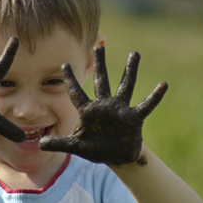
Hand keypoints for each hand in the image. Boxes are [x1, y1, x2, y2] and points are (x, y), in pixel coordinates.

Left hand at [39, 45, 167, 164]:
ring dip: (130, 70)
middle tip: (98, 45)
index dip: (70, 80)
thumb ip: (59, 143)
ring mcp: (120, 109)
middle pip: (101, 80)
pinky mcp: (134, 118)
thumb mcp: (76, 146)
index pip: (76, 92)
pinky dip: (154, 97)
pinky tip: (163, 85)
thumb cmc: (95, 148)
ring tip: (134, 53)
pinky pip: (145, 105)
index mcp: (88, 110)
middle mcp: (104, 105)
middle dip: (99, 64)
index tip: (63, 64)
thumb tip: (39, 144)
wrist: (116, 156)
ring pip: (125, 85)